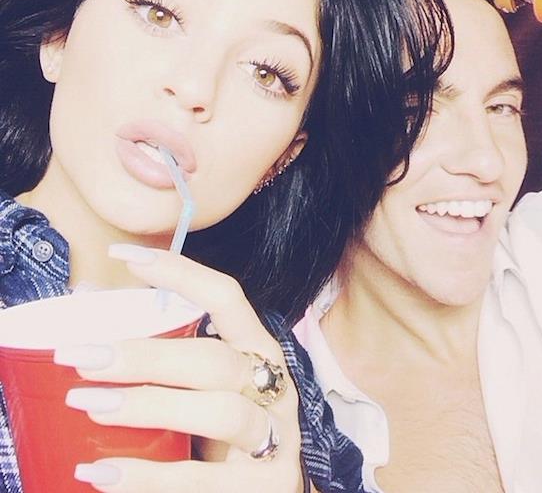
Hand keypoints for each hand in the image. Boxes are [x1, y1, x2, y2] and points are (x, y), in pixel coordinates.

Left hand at [54, 245, 303, 492]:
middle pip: (215, 360)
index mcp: (256, 348)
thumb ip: (158, 350)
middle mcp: (272, 384)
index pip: (226, 297)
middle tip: (82, 358)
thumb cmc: (228, 422)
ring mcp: (275, 434)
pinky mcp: (263, 484)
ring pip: (219, 412)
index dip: (181, 273)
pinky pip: (204, 480)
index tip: (125, 256)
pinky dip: (150, 478)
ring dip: (151, 406)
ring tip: (90, 405)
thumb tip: (87, 303)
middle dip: (148, 356)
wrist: (269, 488)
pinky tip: (102, 471)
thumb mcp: (205, 382)